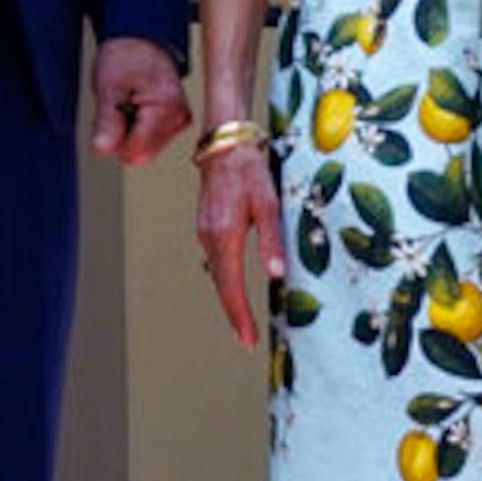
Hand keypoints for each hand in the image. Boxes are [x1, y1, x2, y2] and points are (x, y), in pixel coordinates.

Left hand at [89, 37, 189, 164]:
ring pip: (145, 151)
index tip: (114, 111)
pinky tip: (137, 108)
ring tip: (129, 105)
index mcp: (166, 110)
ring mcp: (179, 122)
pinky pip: (150, 142)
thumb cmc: (127, 55)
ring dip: (130, 134)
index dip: (115, 137)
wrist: (142, 39)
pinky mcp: (175, 123)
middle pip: (141, 155)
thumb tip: (103, 149)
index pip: (133, 151)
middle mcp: (178, 120)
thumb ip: (106, 121)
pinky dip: (138, 129)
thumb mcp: (108, 86)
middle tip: (120, 107)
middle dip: (123, 137)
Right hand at [192, 137, 287, 346]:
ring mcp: (205, 231)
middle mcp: (210, 236)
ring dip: (228, 296)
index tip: (247, 337)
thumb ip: (272, 240)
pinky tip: (232, 285)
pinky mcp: (206, 226)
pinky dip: (224, 278)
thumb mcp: (268, 202)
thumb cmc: (249, 169)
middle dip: (233, 313)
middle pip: (220, 284)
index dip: (239, 314)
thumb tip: (277, 274)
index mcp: (225, 234)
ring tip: (242, 319)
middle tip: (245, 338)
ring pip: (216, 273)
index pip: (231, 285)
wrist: (225, 142)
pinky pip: (215, 259)